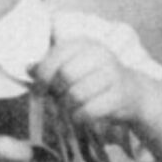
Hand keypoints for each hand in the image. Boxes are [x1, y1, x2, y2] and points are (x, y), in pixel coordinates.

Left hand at [31, 37, 145, 126]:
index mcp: (85, 44)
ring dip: (69, 107)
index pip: (57, 55)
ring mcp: (113, 74)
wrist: (133, 93)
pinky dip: (81, 117)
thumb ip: (50, 67)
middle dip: (58, 93)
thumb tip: (28, 68)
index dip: (44, 74)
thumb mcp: (74, 67)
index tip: (42, 88)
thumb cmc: (96, 80)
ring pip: (76, 95)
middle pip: (66, 76)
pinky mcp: (120, 95)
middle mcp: (100, 54)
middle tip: (60, 100)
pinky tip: (82, 115)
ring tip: (72, 108)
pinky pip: (90, 110)